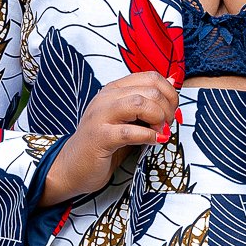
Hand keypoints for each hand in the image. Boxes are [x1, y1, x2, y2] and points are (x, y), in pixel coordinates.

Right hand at [38, 71, 180, 204]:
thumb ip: (147, 102)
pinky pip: (130, 131)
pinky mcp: (99, 137)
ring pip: (140, 103)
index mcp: (114, 90)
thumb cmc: (103, 144)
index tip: (172, 112)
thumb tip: (171, 81)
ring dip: (158, 119)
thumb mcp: (128, 119)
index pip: (150, 77)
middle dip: (167, 108)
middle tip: (167, 125)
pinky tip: (154, 142)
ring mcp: (100, 116)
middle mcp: (106, 98)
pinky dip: (148, 136)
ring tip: (160, 132)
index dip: (169, 94)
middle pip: (149, 90)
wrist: (72, 167)